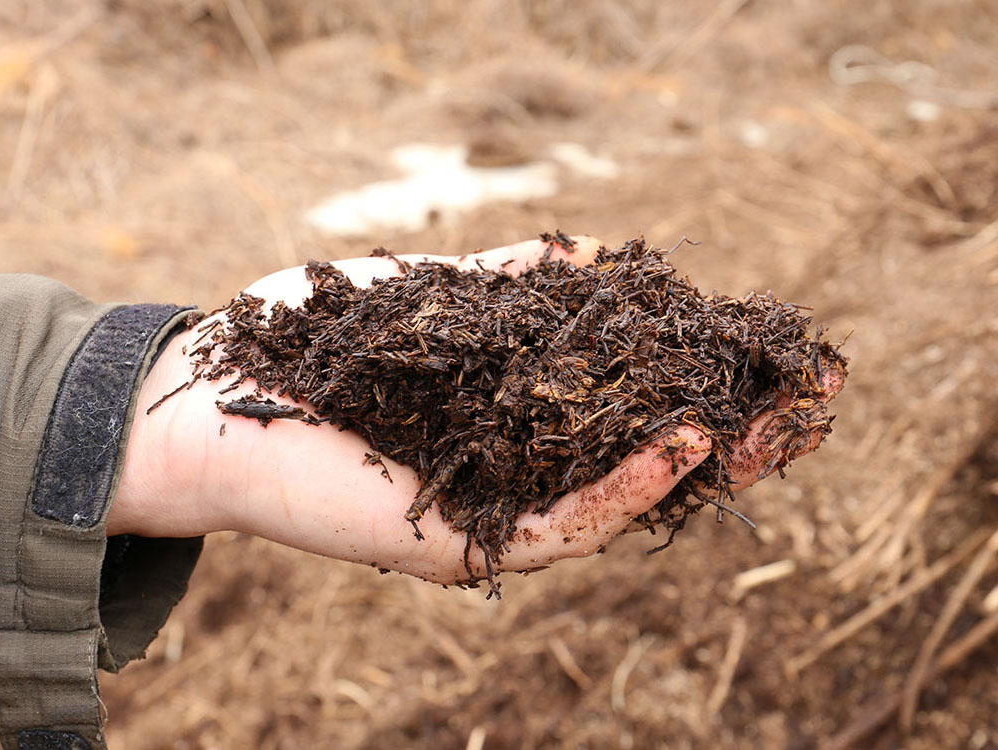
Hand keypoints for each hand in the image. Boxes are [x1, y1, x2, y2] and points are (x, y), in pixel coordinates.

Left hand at [110, 237, 839, 583]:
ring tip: (782, 426)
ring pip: (625, 502)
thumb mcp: (430, 298)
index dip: (712, 372)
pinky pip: (565, 525)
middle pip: (650, 457)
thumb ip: (509, 285)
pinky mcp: (465, 547)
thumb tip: (587, 252)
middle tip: (818, 397)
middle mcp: (520, 471)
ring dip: (711, 465)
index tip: (778, 345)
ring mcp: (496, 514)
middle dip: (740, 428)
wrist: (212, 399)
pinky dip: (630, 486)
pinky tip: (688, 444)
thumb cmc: (313, 345)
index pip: (636, 400)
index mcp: (520, 417)